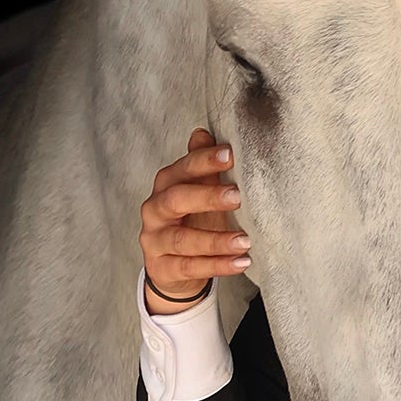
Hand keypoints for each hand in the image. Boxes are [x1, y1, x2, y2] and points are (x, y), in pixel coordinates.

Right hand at [139, 128, 250, 313]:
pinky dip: (217, 266)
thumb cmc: (191, 221)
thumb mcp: (198, 192)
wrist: (174, 267)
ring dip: (216, 240)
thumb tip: (203, 132)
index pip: (183, 169)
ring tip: (245, 241)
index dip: (204, 161)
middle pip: (176, 199)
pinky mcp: (162, 268)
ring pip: (182, 240)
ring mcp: (155, 240)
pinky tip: (240, 262)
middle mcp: (155, 210)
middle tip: (238, 196)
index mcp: (166, 185)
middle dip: (207, 197)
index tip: (231, 155)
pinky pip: (189, 267)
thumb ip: (202, 167)